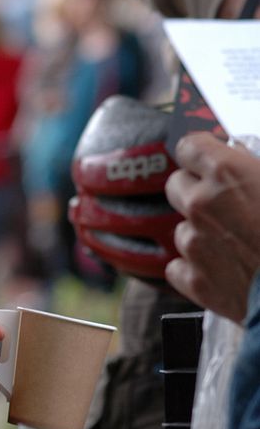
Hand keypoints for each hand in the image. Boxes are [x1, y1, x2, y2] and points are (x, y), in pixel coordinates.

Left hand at [164, 132, 259, 320]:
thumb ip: (259, 166)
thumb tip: (244, 154)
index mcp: (226, 172)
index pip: (189, 147)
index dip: (200, 153)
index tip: (209, 158)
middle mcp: (201, 203)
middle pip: (177, 185)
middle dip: (196, 189)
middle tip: (223, 201)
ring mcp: (194, 243)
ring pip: (182, 228)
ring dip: (201, 232)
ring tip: (235, 242)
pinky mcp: (194, 280)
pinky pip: (179, 267)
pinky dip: (195, 269)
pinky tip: (223, 269)